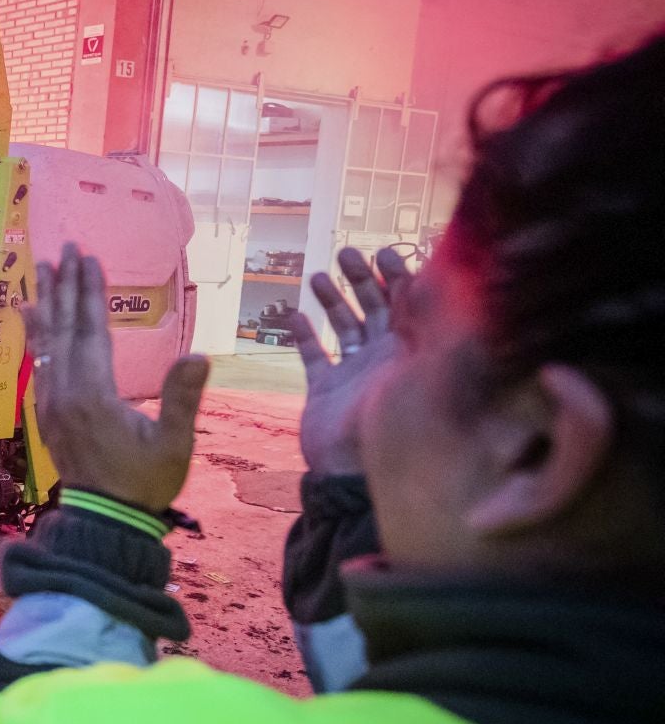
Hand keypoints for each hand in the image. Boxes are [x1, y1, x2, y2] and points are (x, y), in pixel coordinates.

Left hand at [25, 243, 210, 511]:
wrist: (106, 522)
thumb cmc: (145, 483)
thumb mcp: (173, 444)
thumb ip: (182, 399)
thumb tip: (201, 355)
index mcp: (94, 394)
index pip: (91, 330)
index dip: (90, 292)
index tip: (88, 257)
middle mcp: (64, 393)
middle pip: (63, 328)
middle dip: (64, 286)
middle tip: (63, 249)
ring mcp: (50, 404)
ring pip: (45, 343)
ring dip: (45, 304)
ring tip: (40, 272)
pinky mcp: (46, 414)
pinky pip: (38, 363)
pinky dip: (36, 335)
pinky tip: (31, 320)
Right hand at [288, 246, 413, 474]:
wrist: (352, 471)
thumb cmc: (389, 426)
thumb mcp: (415, 370)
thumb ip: (421, 326)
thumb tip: (430, 279)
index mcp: (410, 352)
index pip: (407, 304)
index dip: (397, 275)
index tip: (383, 252)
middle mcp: (383, 358)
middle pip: (374, 308)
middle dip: (361, 279)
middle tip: (346, 253)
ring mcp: (352, 373)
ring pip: (343, 326)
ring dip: (331, 301)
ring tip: (317, 277)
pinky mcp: (324, 389)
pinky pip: (314, 356)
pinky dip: (304, 336)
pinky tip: (294, 316)